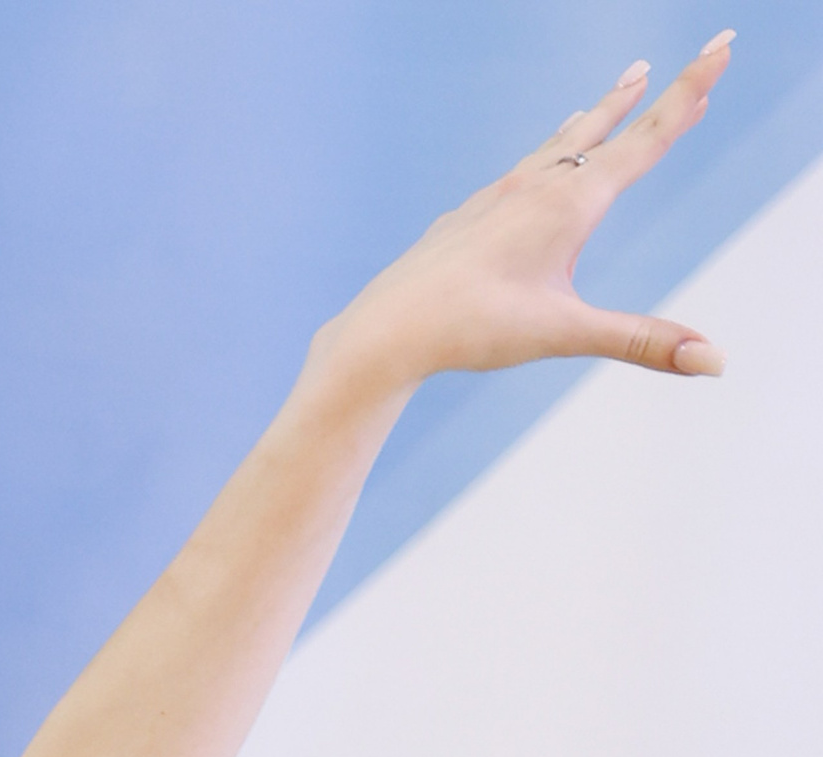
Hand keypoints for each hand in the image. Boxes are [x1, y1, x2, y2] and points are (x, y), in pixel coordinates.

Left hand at [316, 31, 735, 392]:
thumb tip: (716, 361)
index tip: (721, 45)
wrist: (385, 328)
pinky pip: (520, 170)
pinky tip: (539, 161)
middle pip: (605, 129)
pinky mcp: (469, 216)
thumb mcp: (565, 334)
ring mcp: (497, 197)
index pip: (646, 138)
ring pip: (558, 143)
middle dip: (652, 94)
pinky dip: (547, 151)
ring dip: (597, 115)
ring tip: (617, 91)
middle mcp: (535, 186)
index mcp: (568, 202)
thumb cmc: (471, 327)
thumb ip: (641, 341)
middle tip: (688, 58)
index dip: (689, 92)